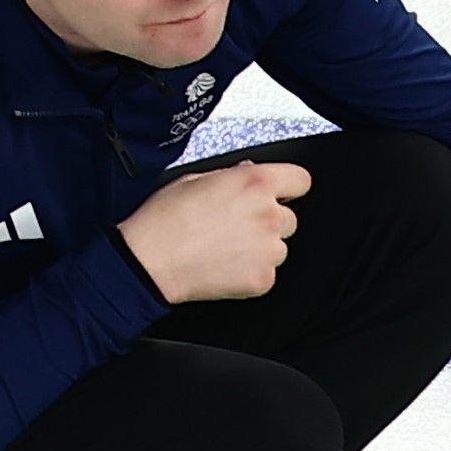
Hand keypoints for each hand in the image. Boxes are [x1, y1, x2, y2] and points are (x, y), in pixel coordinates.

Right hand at [118, 160, 309, 303]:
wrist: (150, 261)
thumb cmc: (165, 219)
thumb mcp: (195, 179)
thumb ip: (232, 175)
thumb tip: (249, 172)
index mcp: (255, 184)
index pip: (300, 180)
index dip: (289, 187)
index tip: (281, 194)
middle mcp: (268, 215)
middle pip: (289, 218)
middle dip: (268, 222)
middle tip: (235, 227)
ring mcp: (268, 250)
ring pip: (279, 248)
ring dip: (260, 249)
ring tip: (225, 248)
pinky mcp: (263, 279)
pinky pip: (267, 273)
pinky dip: (250, 273)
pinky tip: (224, 266)